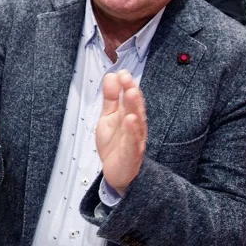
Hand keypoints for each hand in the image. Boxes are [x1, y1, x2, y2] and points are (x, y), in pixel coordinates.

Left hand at [96, 70, 146, 193]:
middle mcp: (135, 128)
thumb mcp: (108, 117)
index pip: (130, 99)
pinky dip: (132, 131)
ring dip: (134, 108)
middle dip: (132, 93)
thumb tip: (111, 76)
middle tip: (128, 79)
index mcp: (130, 117)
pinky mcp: (131, 155)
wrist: (116, 172)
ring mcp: (135, 141)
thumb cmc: (115, 144)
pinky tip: (130, 120)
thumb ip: (110, 98)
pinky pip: (132, 142)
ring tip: (131, 93)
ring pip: (136, 123)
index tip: (122, 72)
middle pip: (135, 108)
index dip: (127, 85)